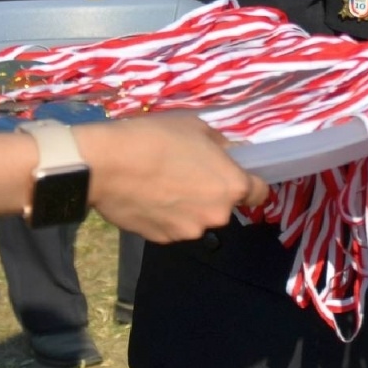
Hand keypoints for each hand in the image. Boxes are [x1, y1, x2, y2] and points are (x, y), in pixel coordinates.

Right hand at [78, 114, 267, 244]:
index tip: (233, 175)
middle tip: (187, 173)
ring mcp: (188, 231)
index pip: (260, 194)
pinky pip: (173, 226)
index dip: (251, 183)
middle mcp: (216, 215)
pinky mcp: (162, 240)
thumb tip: (228, 154)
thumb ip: (219, 146)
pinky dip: (166, 215)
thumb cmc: (157, 138)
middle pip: (223, 206)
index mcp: (231, 186)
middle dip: (211, 192)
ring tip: (162, 185)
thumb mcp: (196, 128)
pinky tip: (148, 197)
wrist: (108, 165)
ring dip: (188, 206)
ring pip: (197, 218)